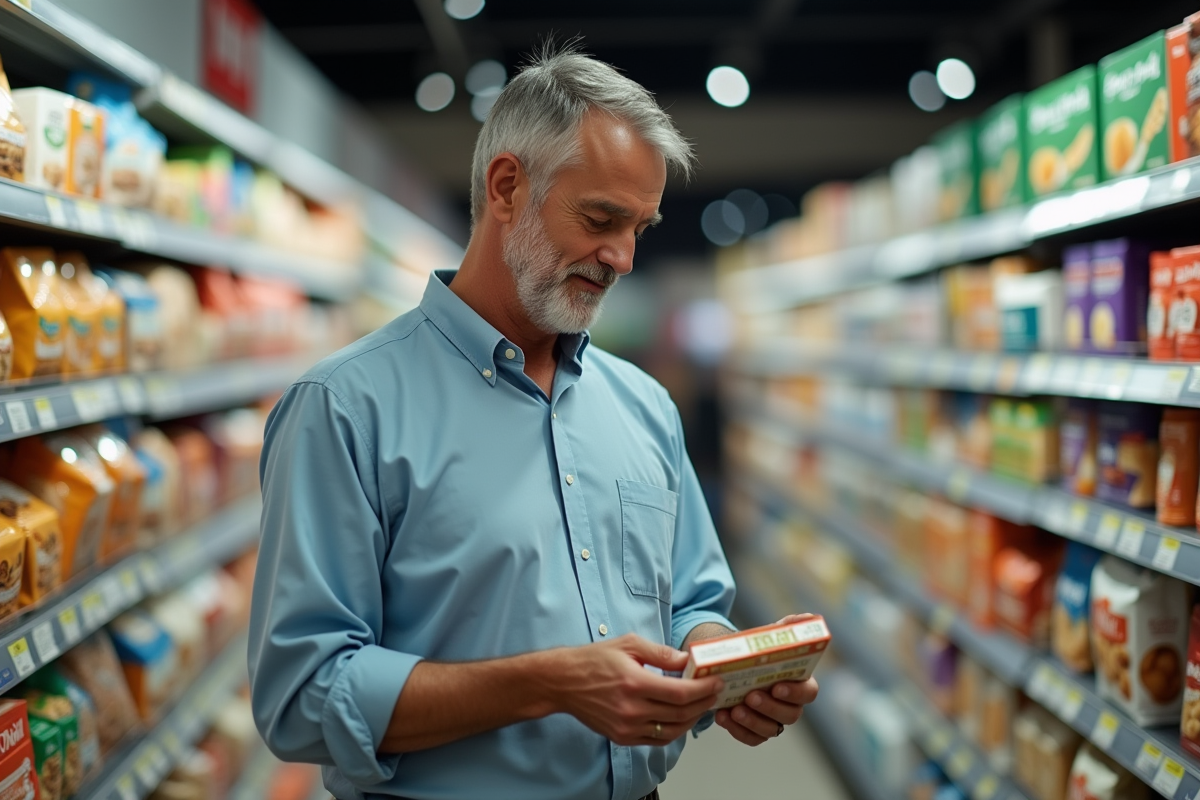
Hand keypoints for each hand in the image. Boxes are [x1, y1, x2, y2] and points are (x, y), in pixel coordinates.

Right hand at [551, 634, 723, 746]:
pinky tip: (680, 718)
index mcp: (634, 683)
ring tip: (701, 705)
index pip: (680, 693)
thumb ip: (661, 653)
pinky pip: (656, 740)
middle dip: (703, 703)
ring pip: (672, 731)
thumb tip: (688, 659)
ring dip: (691, 720)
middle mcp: (631, 709)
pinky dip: (673, 731)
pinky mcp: (622, 737)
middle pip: (680, 714)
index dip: (703, 689)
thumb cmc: (593, 660)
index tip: (716, 682)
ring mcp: (626, 727)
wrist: (563, 682)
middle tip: (714, 692)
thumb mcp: (628, 645)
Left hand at [715, 613, 820, 746]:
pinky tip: (722, 716)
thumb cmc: (757, 652)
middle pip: (790, 715)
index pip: (809, 693)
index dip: (796, 693)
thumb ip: (788, 628)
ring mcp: (773, 720)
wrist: (731, 665)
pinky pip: (751, 738)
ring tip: (734, 709)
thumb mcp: (770, 637)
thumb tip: (808, 617)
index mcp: (799, 682)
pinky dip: (737, 730)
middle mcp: (789, 705)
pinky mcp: (755, 731)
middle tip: (751, 696)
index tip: (777, 686)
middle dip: (770, 707)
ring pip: (770, 730)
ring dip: (753, 721)